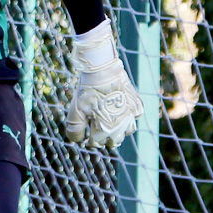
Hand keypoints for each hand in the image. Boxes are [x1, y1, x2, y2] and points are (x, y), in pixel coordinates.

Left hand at [62, 20, 141, 149]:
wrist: (102, 69)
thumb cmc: (88, 91)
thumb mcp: (76, 111)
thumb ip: (75, 130)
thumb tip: (78, 142)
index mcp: (105, 128)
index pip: (98, 143)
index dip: (90, 140)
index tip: (87, 133)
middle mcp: (121, 124)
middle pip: (114, 141)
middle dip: (106, 138)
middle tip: (99, 130)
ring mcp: (131, 114)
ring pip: (128, 131)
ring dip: (120, 130)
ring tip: (111, 122)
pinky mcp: (137, 104)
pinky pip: (136, 116)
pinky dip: (130, 116)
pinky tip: (121, 109)